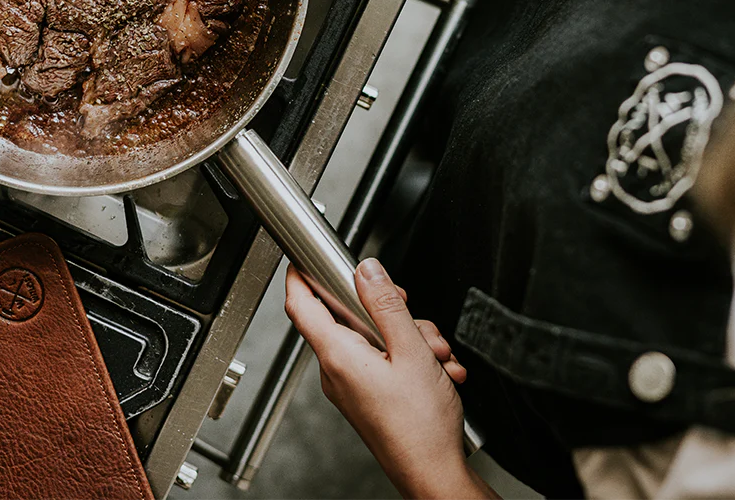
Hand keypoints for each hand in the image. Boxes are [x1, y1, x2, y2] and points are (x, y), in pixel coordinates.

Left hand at [285, 259, 493, 499]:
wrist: (435, 477)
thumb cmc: (420, 428)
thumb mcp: (411, 350)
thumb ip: (386, 305)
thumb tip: (366, 271)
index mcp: (338, 355)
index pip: (301, 304)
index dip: (298, 275)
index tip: (302, 257)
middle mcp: (337, 370)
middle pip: (352, 317)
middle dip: (391, 312)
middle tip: (416, 321)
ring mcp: (352, 384)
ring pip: (376, 337)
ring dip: (412, 339)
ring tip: (436, 357)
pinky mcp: (367, 396)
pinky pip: (384, 360)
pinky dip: (412, 359)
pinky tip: (436, 371)